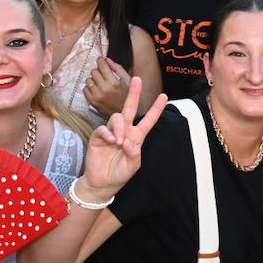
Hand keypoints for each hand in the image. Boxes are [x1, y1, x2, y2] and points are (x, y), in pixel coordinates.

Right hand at [80, 76, 168, 197]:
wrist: (103, 183)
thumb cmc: (119, 173)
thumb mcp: (133, 165)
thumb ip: (134, 153)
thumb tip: (128, 141)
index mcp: (136, 137)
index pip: (148, 120)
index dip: (156, 109)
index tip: (164, 96)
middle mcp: (124, 131)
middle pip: (129, 108)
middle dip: (134, 94)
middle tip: (137, 79)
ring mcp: (110, 133)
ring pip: (116, 118)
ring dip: (119, 127)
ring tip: (118, 142)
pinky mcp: (98, 137)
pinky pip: (103, 128)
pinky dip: (107, 133)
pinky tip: (111, 140)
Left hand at [84, 57, 129, 116]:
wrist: (126, 113)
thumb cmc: (128, 96)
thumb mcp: (128, 81)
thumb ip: (118, 68)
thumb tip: (106, 59)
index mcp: (114, 82)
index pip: (102, 66)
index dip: (101, 61)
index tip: (101, 60)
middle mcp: (105, 89)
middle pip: (94, 71)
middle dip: (98, 70)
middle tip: (103, 73)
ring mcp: (98, 96)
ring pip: (88, 80)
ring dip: (93, 79)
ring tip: (100, 82)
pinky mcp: (93, 102)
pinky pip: (85, 89)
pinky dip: (90, 87)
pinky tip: (97, 89)